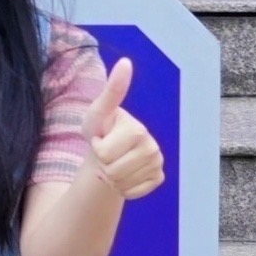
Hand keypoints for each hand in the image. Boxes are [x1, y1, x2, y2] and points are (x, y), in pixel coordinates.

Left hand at [81, 58, 165, 202]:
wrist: (108, 152)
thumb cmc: (102, 129)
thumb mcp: (98, 111)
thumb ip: (112, 90)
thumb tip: (126, 62)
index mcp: (138, 129)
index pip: (104, 154)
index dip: (97, 148)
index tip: (102, 137)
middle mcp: (152, 146)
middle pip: (112, 171)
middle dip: (102, 163)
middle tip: (107, 150)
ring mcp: (157, 163)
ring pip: (121, 184)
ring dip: (111, 176)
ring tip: (113, 161)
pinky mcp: (158, 178)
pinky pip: (132, 193)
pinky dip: (122, 187)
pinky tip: (123, 173)